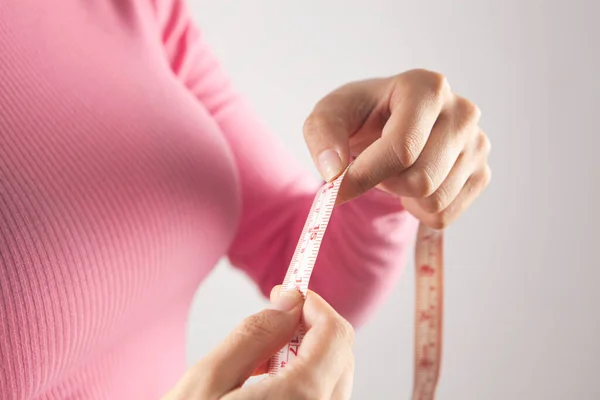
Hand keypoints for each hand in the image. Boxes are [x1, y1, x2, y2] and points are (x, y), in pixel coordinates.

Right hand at [162, 287, 354, 399]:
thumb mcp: (207, 382)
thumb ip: (255, 336)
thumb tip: (289, 303)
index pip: (335, 334)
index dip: (314, 305)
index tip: (288, 292)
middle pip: (341, 357)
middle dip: (313, 328)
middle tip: (276, 317)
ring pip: (335, 381)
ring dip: (310, 355)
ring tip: (265, 356)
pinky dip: (307, 382)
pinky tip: (271, 383)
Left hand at [303, 69, 490, 228]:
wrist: (386, 123)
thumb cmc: (360, 116)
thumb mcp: (329, 115)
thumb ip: (323, 136)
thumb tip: (333, 173)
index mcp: (426, 88)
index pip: (402, 149)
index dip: (365, 176)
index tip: (335, 189)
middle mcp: (462, 112)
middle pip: (421, 180)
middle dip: (386, 184)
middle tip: (374, 167)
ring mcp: (477, 144)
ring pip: (435, 201)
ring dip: (402, 197)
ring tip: (394, 171)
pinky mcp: (481, 172)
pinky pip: (445, 215)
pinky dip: (419, 210)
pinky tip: (412, 183)